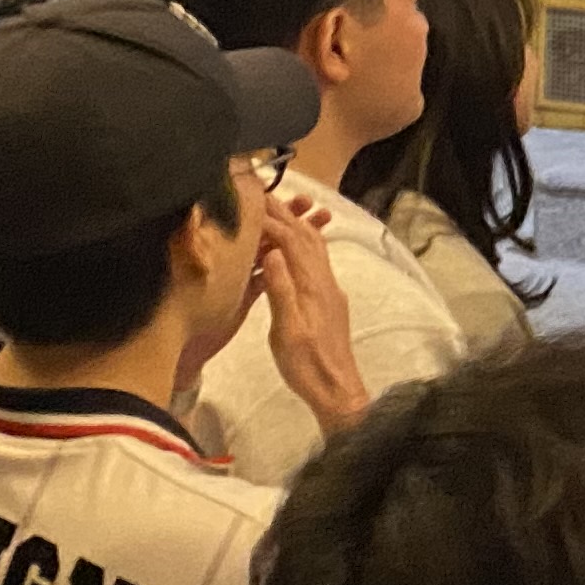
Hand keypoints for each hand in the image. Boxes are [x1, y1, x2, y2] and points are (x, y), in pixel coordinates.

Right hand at [252, 194, 370, 433]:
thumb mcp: (286, 331)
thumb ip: (281, 291)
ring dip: (296, 224)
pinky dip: (304, 243)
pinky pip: (316, 260)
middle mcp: (324, 281)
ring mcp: (329, 289)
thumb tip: (273, 253)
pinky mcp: (329, 299)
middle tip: (261, 194)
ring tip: (278, 209)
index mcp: (311, 285)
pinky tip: (296, 245)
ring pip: (314, 246)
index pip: (290, 240)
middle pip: (304, 237)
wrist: (337, 389)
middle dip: (284, 213)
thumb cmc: (307, 364)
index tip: (247, 203)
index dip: (269, 220)